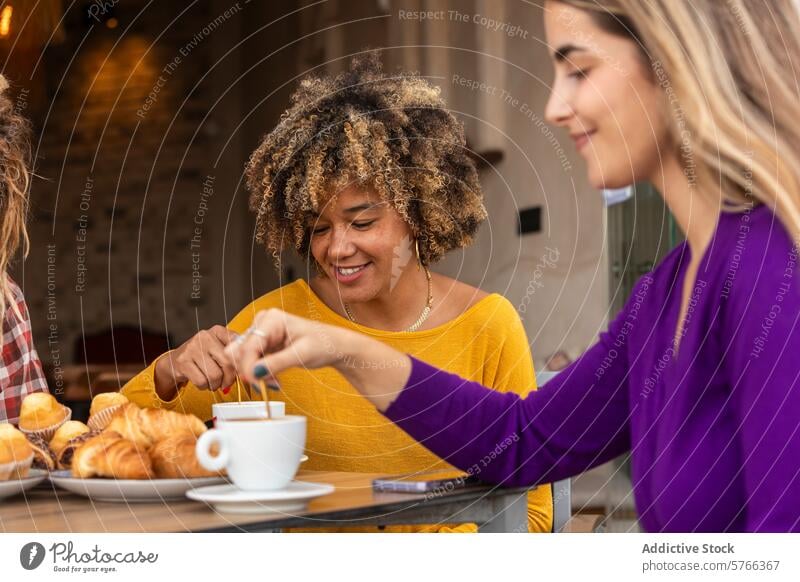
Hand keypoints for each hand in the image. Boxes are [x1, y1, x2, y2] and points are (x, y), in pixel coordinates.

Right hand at [154, 325, 237, 399]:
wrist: (176, 361)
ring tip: (213, 382)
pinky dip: (204, 386)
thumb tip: (245, 370)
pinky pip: (201, 381)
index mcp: (218, 330)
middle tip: (227, 383)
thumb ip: (234, 355)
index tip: (240, 371)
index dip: (241, 362)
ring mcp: (192, 348)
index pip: (237, 345)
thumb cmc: (204, 357)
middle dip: (229, 378)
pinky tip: (203, 382)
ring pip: (215, 375)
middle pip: (227, 363)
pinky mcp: (183, 361)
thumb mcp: (219, 349)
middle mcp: (205, 336)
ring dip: (216, 384)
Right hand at [225, 309, 346, 383]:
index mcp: (271, 319)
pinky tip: (273, 377)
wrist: (332, 346)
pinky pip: (251, 361)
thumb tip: (255, 373)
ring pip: (243, 359)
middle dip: (253, 371)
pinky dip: (259, 373)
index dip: (248, 368)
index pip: (248, 346)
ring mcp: (261, 333)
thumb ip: (277, 363)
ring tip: (275, 380)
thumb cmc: (323, 344)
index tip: (257, 384)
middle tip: (271, 383)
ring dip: (256, 374)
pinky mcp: (262, 344)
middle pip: (241, 352)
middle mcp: (262, 323)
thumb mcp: (302, 355)